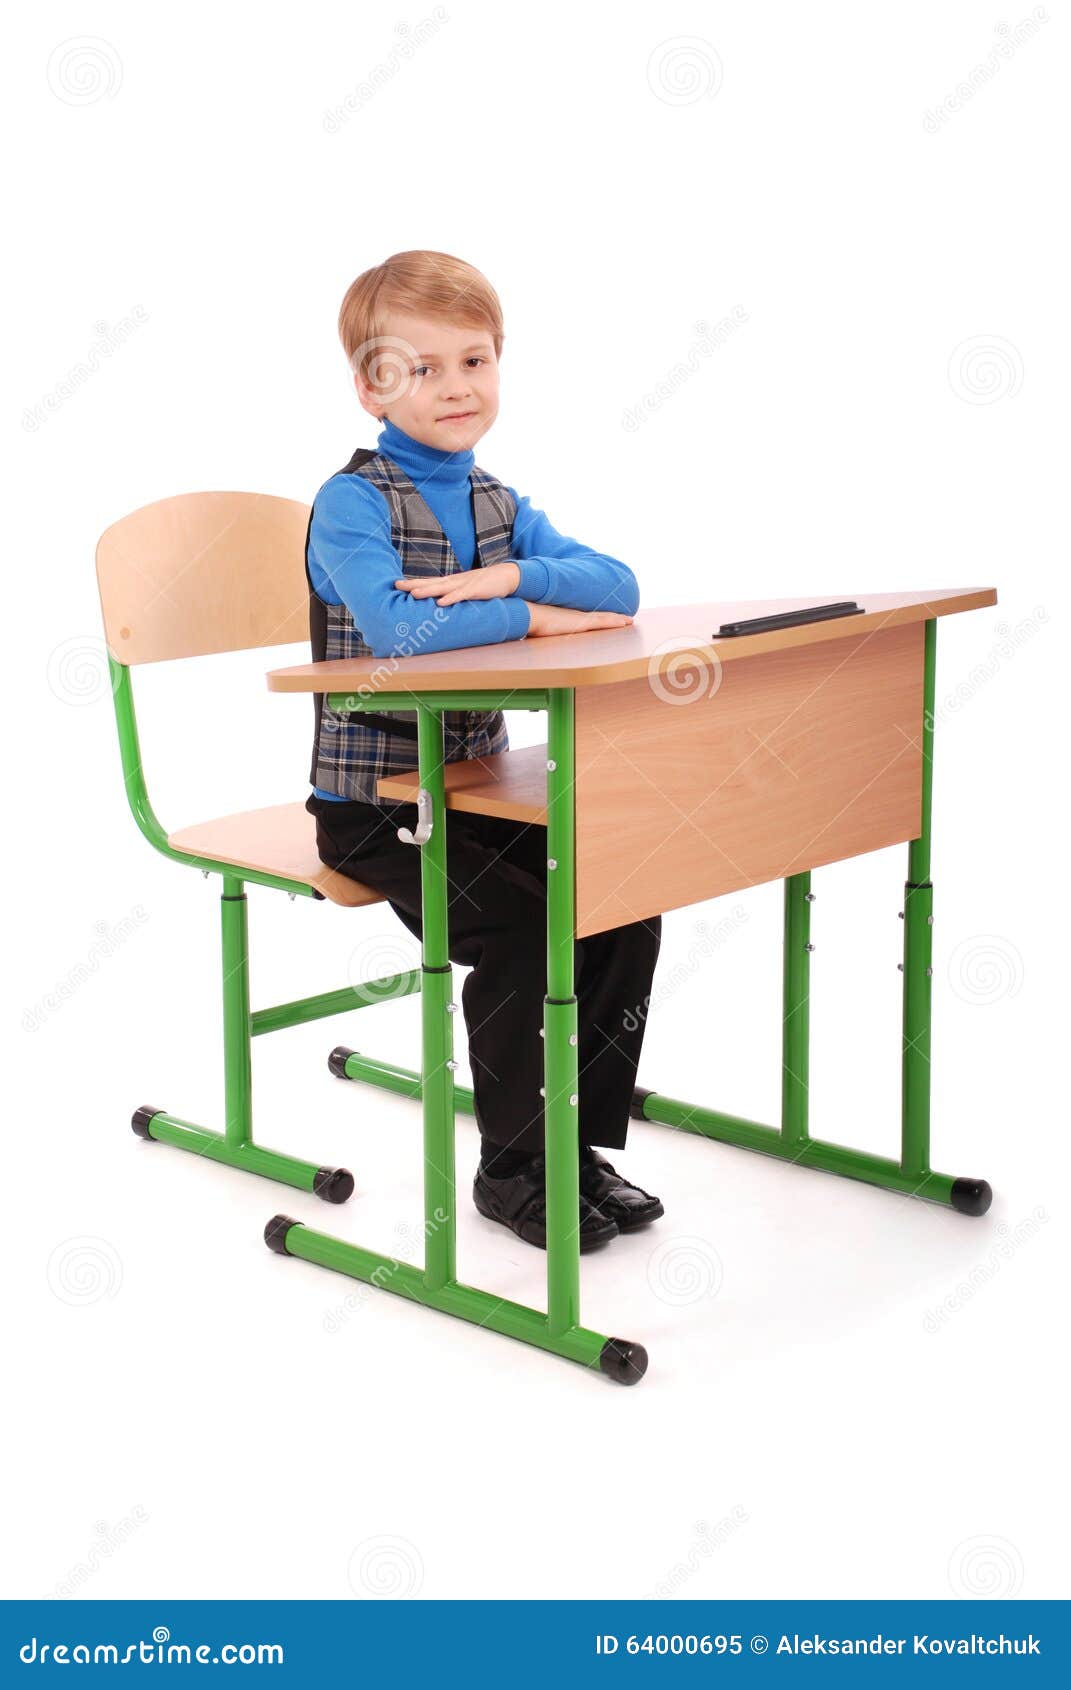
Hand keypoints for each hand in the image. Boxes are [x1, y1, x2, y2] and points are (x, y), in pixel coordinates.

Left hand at [394, 561, 520, 604]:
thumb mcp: (465, 590)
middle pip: (430, 583)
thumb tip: (439, 603)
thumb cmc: (484, 585)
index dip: (413, 583)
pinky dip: (451, 598)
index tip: (396, 584)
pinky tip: (441, 602)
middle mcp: (454, 581)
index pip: (428, 582)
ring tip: (413, 594)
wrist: (507, 576)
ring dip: (428, 590)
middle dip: (413, 585)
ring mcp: (464, 585)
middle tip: (397, 585)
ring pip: (443, 588)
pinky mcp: (476, 590)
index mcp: (451, 582)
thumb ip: (452, 595)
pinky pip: (461, 595)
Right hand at [524, 602, 633, 637]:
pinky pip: (604, 621)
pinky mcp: (582, 622)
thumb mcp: (537, 632)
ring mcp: (580, 618)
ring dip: (617, 620)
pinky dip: (616, 621)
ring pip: (604, 618)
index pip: (586, 619)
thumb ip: (540, 635)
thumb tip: (532, 641)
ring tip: (629, 621)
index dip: (598, 619)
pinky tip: (626, 622)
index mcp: (566, 619)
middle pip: (598, 617)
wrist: (527, 612)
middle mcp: (576, 617)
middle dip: (611, 619)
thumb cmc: (528, 623)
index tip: (607, 619)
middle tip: (625, 620)